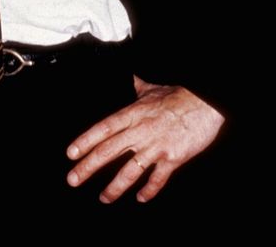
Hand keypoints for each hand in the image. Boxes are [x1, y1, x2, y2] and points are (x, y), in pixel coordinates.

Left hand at [66, 76, 224, 202]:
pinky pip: (158, 178)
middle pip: (109, 151)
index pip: (103, 129)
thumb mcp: (153, 90)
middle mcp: (140, 130)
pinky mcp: (173, 157)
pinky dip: (149, 190)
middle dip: (89, 167)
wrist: (205, 103)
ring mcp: (156, 145)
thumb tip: (131, 78)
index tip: (71, 154)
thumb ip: (138, 87)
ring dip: (115, 186)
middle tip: (73, 179)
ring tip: (104, 198)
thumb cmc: (178, 96)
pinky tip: (140, 198)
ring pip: (130, 170)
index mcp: (133, 114)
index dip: (85, 141)